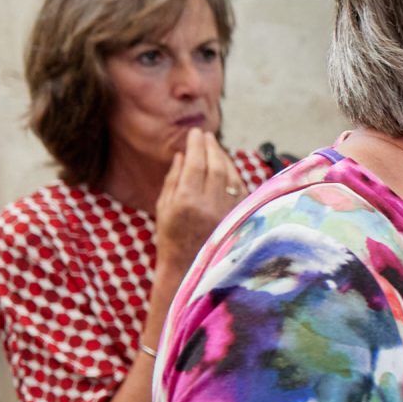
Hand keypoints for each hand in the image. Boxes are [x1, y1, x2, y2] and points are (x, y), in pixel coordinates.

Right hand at [154, 131, 243, 272]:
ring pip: (230, 176)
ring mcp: (228, 212)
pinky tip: (227, 166)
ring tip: (216, 147)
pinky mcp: (239, 218)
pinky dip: (233, 174)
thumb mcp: (163, 208)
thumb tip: (183, 155)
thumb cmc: (171, 237)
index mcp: (187, 202)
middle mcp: (210, 206)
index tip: (195, 133)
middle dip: (211, 147)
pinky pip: (239, 189)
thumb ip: (173, 179)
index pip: (196, 164)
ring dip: (224, 158)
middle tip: (206, 135)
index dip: (197, 145)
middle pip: (216, 166)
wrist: (189, 268)